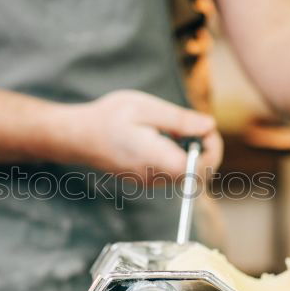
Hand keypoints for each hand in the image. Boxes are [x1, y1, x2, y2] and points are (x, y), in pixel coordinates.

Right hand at [65, 90, 222, 181]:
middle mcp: (155, 177)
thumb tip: (209, 126)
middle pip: (196, 177)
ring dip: (190, 154)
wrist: (76, 136)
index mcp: (158, 160)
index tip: (206, 129)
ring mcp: (148, 182)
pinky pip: (170, 174)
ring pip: (184, 176)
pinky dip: (177, 157)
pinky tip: (164, 138)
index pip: (200, 170)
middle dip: (205, 152)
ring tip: (175, 129)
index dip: (213, 151)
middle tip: (196, 126)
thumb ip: (180, 120)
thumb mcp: (146, 108)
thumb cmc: (108, 118)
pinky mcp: (143, 180)